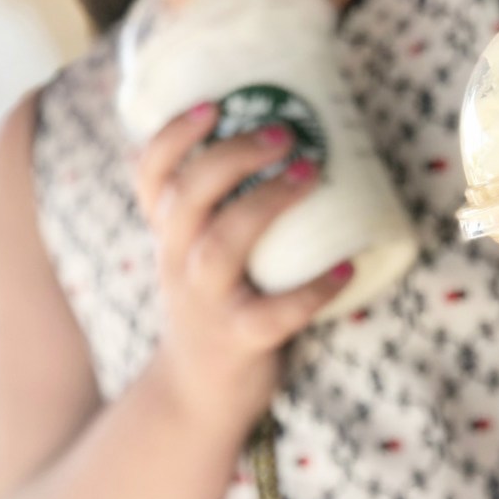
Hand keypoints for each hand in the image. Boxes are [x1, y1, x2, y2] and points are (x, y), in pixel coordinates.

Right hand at [134, 103, 353, 420]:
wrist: (197, 394)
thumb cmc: (212, 307)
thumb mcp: (194, 257)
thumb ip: (212, 211)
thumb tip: (275, 143)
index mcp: (169, 237)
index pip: (151, 177)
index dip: (173, 137)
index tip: (213, 104)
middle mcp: (178, 263)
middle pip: (189, 197)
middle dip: (233, 156)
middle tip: (284, 132)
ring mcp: (207, 303)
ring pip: (222, 245)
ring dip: (267, 203)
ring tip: (311, 172)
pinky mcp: (242, 339)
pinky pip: (277, 312)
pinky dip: (314, 289)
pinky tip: (347, 267)